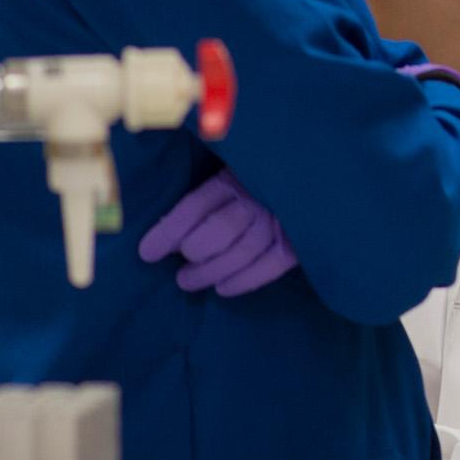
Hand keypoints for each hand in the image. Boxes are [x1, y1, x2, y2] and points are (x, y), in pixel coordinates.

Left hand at [138, 171, 297, 296]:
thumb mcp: (231, 172)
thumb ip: (206, 193)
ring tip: (188, 281)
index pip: (197, 204)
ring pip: (241, 252)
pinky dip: (244, 281)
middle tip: (179, 270)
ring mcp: (280, 219)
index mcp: (237, 176)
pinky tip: (223, 288)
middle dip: (194, 252)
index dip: (170, 230)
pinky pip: (269, 265)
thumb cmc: (260, 179)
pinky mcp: (299, 240)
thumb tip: (169, 232)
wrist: (312, 176)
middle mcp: (259, 197)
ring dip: (210, 272)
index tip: (147, 253)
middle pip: (220, 229)